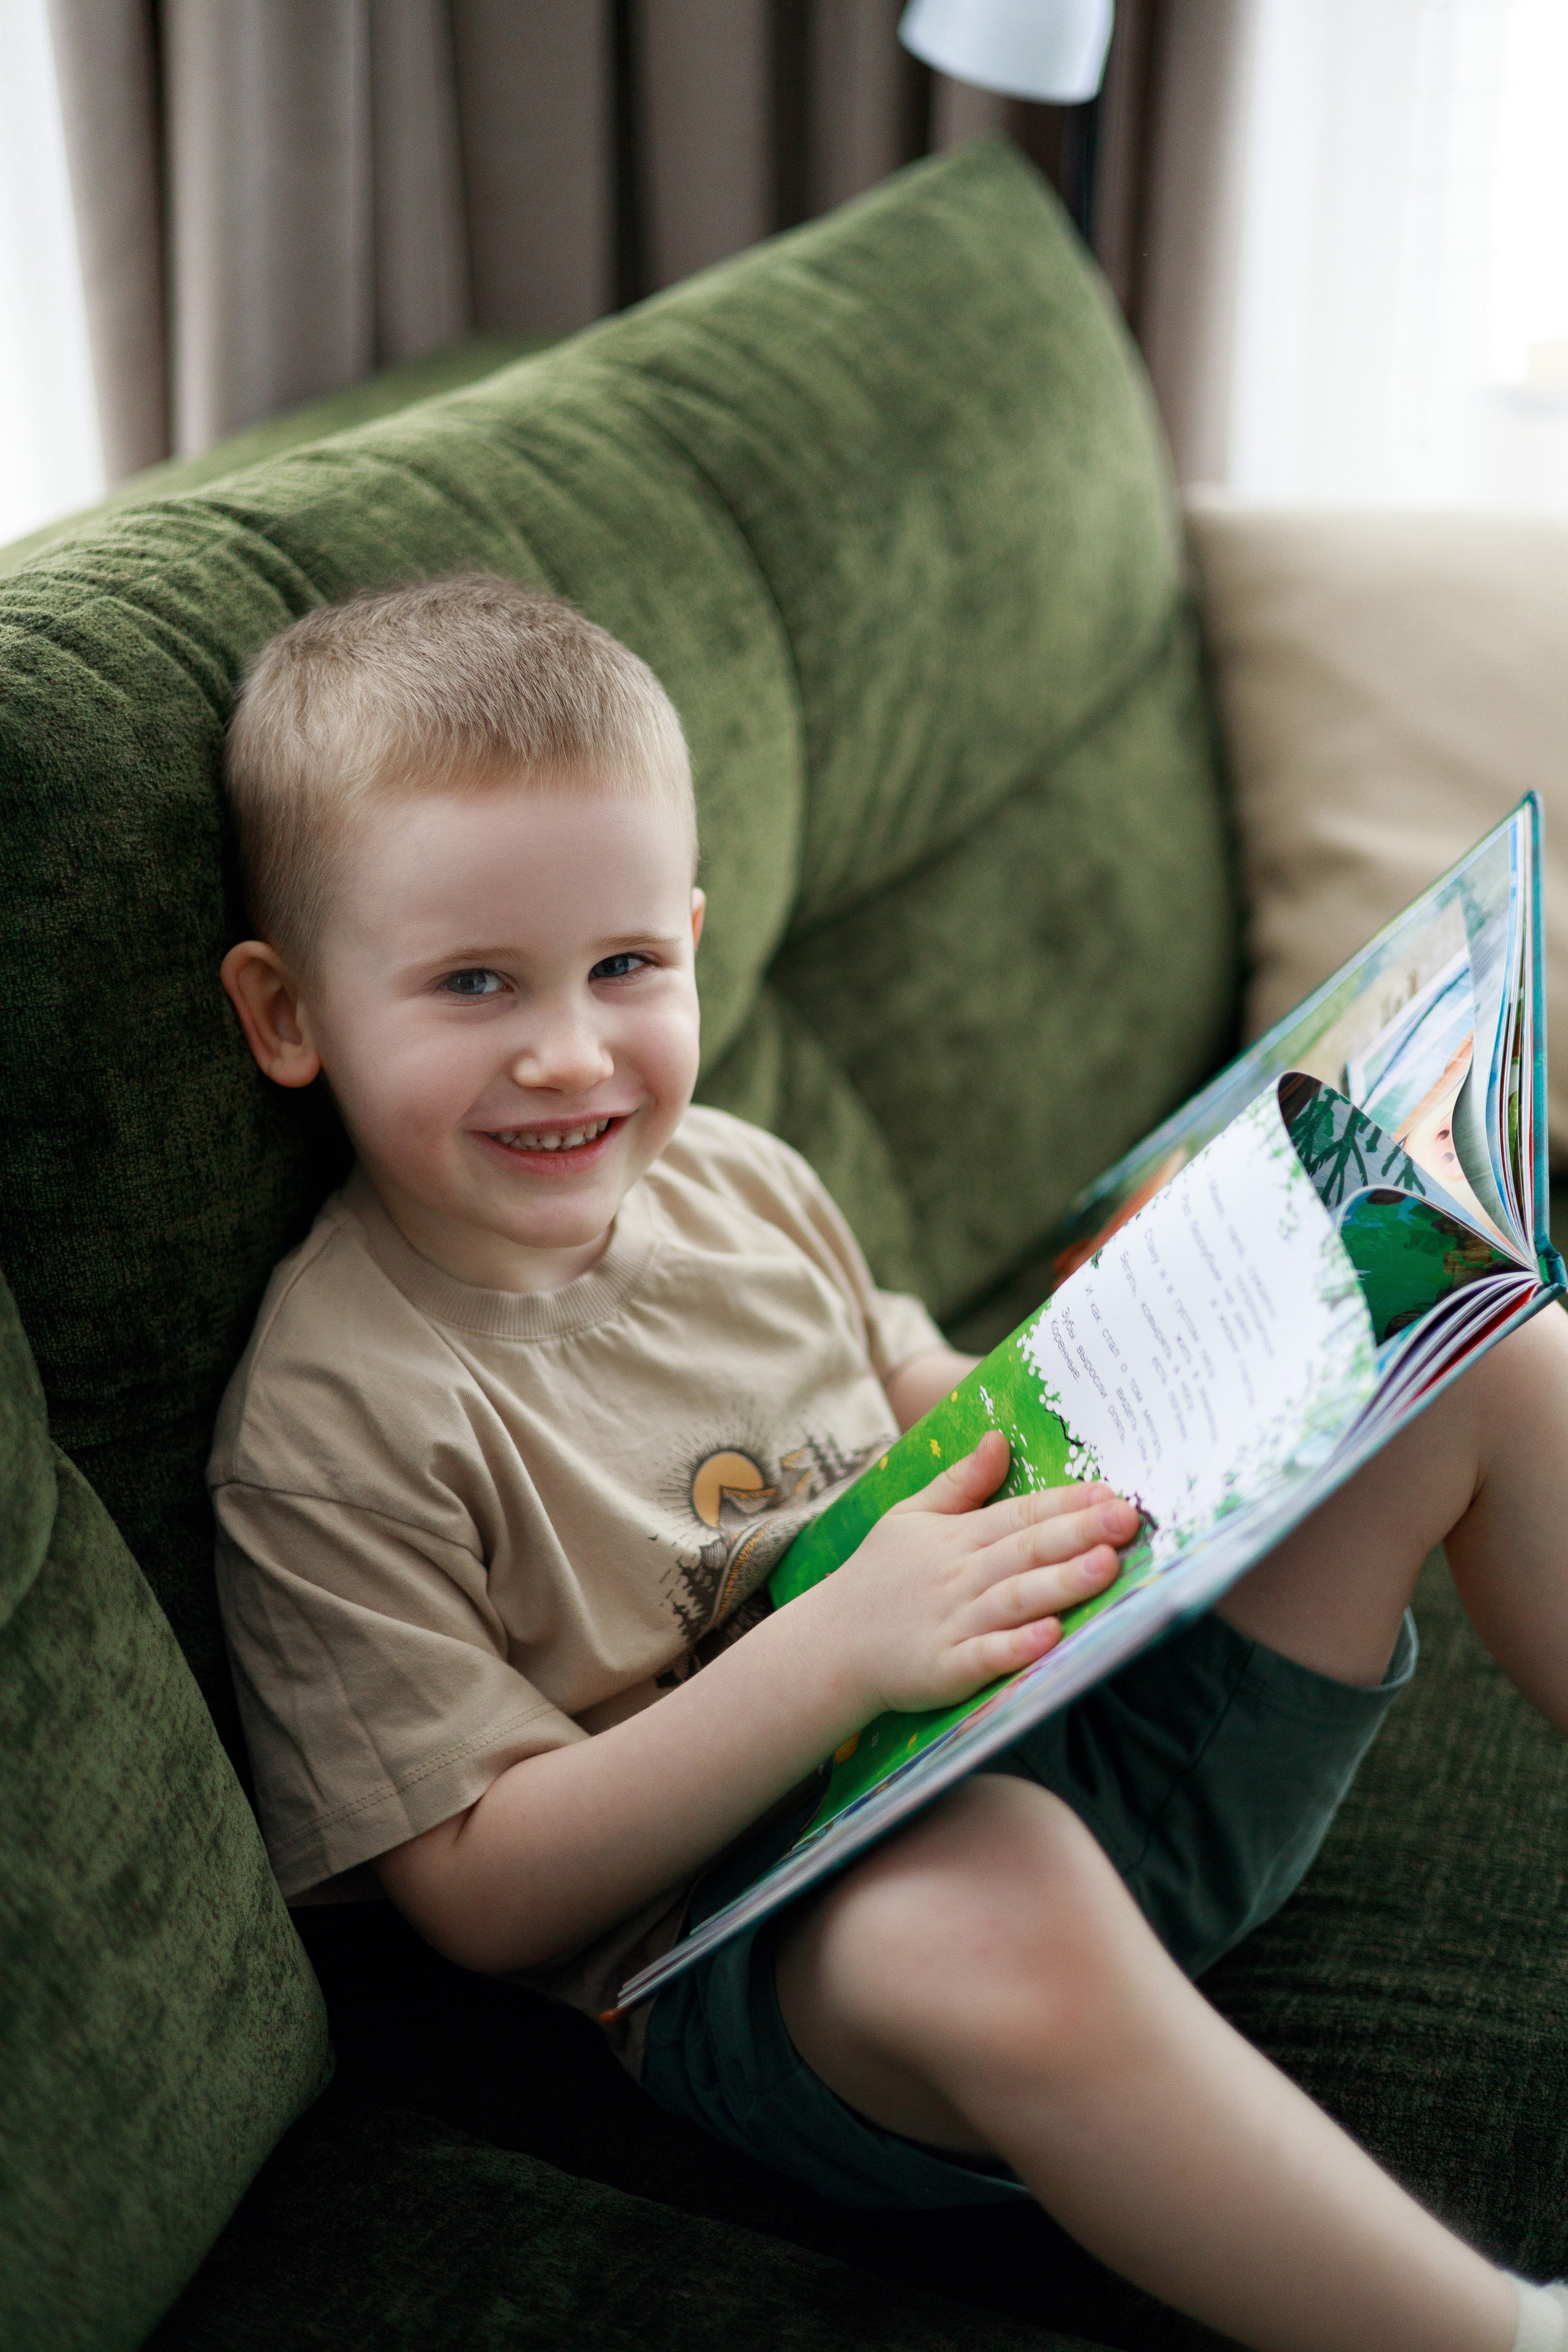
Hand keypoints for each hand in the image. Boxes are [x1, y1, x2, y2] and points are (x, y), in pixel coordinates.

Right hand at [816, 1430, 1137, 1718]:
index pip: (1020, 1513)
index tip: (1111, 1492)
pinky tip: (1050, 1637)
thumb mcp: (910, 1516)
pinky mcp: (945, 1670)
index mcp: (956, 1538)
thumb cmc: (878, 1578)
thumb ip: (959, 1482)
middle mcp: (959, 1576)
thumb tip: (998, 1439)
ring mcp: (952, 1624)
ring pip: (1014, 1599)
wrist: (829, 1645)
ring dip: (1060, 1583)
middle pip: (1026, 1550)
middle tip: (1126, 1519)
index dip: (1067, 1503)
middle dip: (1079, 1533)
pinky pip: (985, 1657)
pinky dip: (1017, 1647)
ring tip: (1105, 1567)